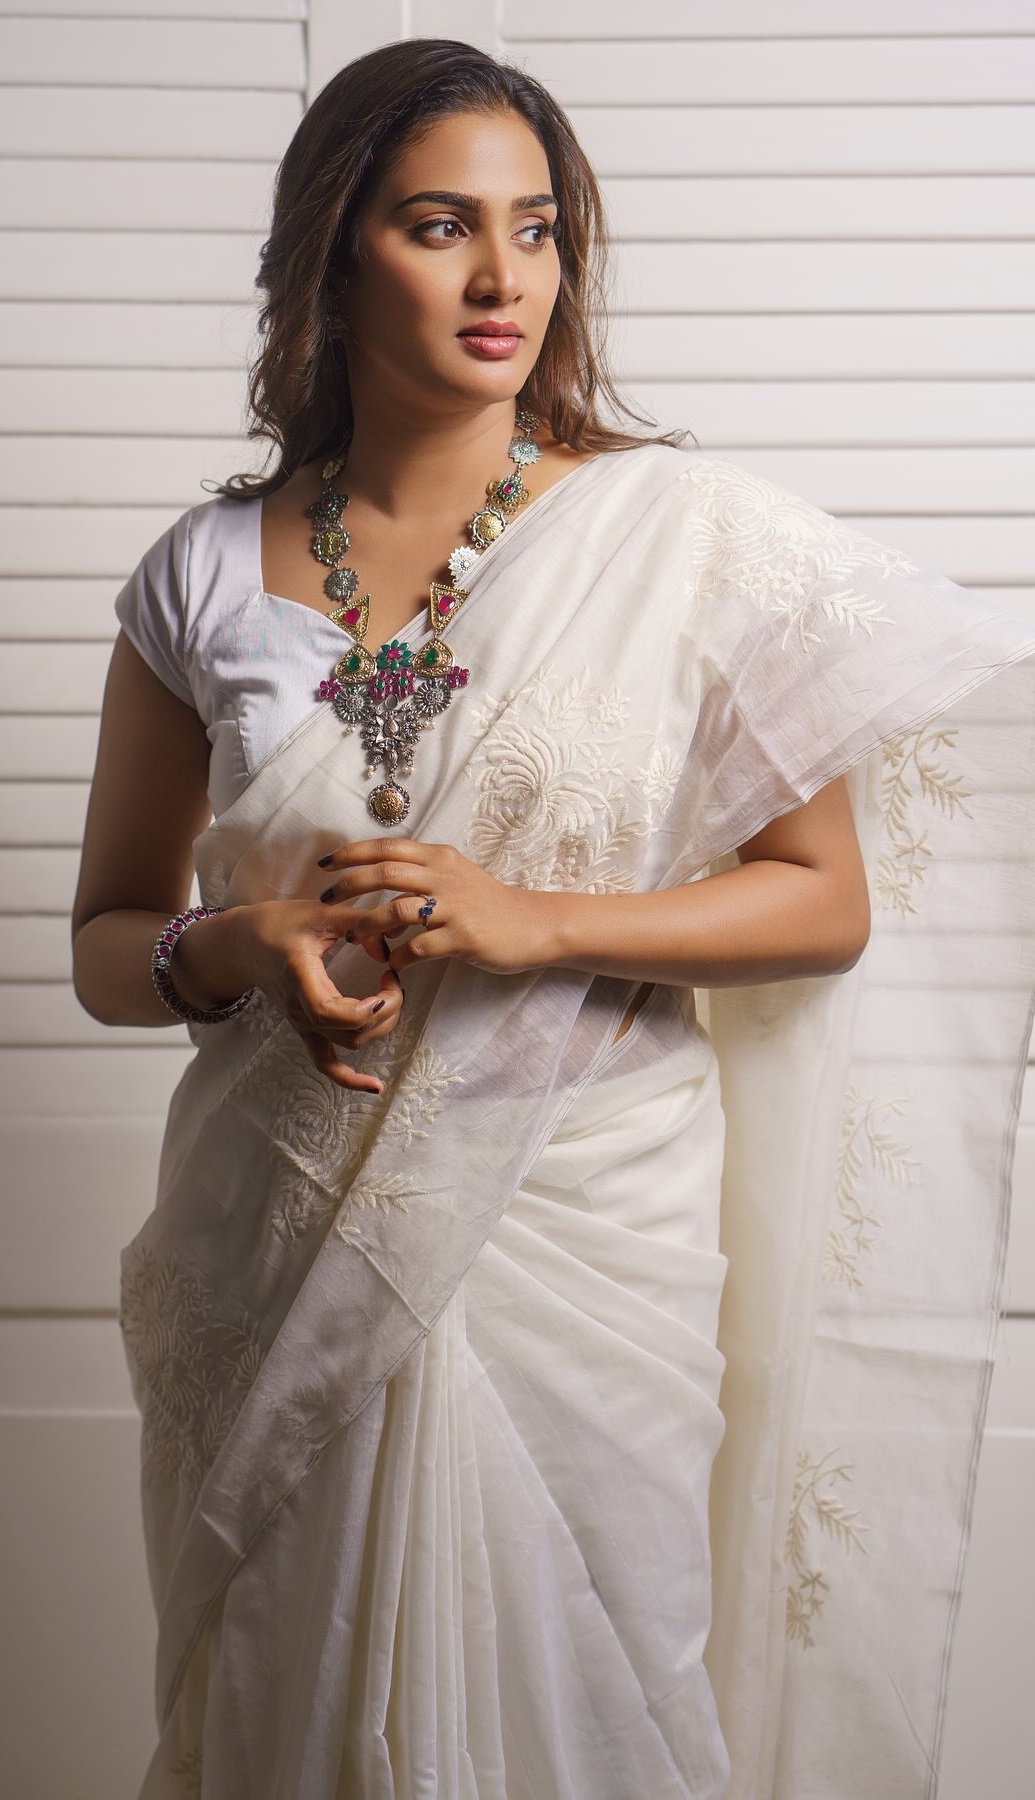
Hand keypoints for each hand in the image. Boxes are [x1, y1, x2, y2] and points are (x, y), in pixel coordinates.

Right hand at [176, 899, 404, 1093]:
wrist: (245, 944)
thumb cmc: (279, 924)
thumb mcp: (319, 913)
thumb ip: (358, 923)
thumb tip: (390, 941)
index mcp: (300, 980)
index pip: (329, 1013)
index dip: (364, 1009)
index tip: (386, 984)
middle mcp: (300, 1010)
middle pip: (350, 1032)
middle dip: (386, 1011)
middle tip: (394, 980)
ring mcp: (302, 1024)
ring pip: (348, 1045)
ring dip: (380, 1028)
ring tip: (390, 997)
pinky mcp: (306, 1029)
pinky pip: (326, 1063)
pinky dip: (350, 1079)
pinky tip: (375, 1088)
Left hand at [314, 837, 553, 976]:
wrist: (532, 925)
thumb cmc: (488, 903)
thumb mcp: (454, 877)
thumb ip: (418, 877)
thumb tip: (378, 890)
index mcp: (438, 858)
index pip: (386, 848)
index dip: (351, 854)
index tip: (325, 864)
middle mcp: (444, 877)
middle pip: (384, 873)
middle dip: (348, 886)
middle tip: (326, 900)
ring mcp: (453, 907)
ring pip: (397, 912)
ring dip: (369, 928)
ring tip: (355, 941)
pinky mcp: (462, 938)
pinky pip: (418, 948)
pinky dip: (397, 957)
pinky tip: (392, 964)